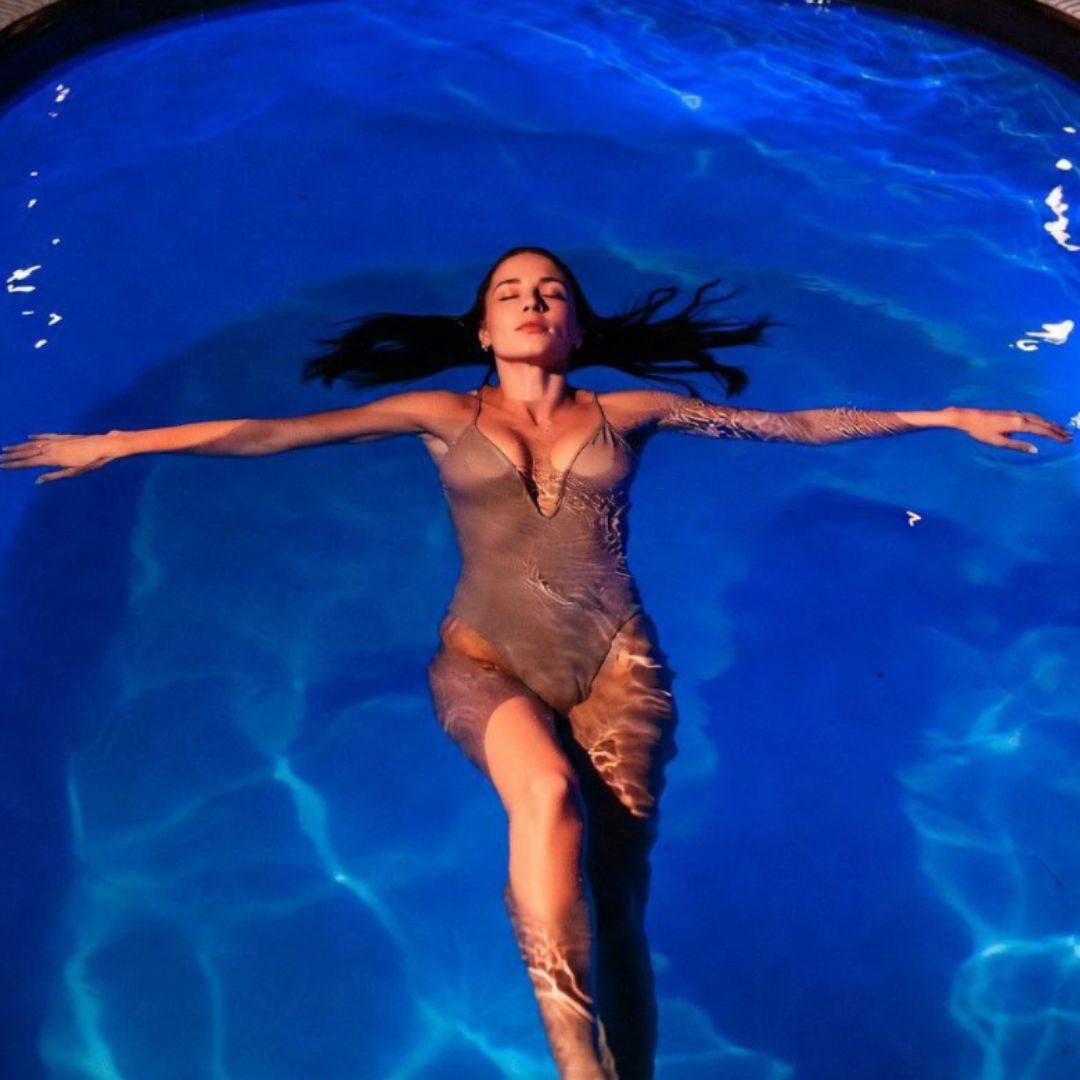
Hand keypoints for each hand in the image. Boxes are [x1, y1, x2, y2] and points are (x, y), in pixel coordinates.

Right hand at [1, 432, 118, 483]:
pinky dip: (37, 436)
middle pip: (27, 452)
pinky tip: (30, 436)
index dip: (14, 464)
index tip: (2, 465)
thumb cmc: (92, 462)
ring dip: (20, 446)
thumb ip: (54, 476)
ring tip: (7, 448)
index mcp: (52, 458)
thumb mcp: (74, 472)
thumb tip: (37, 481)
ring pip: (33, 443)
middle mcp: (51, 448)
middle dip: (12, 455)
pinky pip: (46, 436)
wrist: (104, 445)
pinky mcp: (64, 437)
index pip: (28, 462)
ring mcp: (57, 441)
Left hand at [946, 407, 1073, 454]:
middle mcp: (1020, 416)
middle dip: (1057, 430)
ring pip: (1039, 418)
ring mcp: (1016, 413)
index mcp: (1019, 424)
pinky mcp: (1012, 413)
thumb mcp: (999, 442)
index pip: (1042, 431)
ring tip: (1061, 430)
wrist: (969, 417)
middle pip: (1044, 423)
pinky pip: (1032, 416)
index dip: (1056, 436)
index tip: (1066, 440)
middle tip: (1070, 437)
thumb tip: (1035, 450)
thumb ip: (1018, 446)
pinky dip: (1042, 420)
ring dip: (1051, 424)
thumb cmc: (981, 432)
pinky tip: (1043, 424)